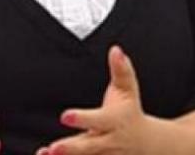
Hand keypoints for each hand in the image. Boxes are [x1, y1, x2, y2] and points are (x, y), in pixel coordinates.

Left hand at [37, 46, 167, 154]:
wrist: (148, 144)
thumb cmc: (130, 112)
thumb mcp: (128, 90)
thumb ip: (121, 70)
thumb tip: (115, 49)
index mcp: (115, 121)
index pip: (98, 120)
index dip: (82, 119)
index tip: (65, 116)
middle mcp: (109, 142)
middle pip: (89, 146)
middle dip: (71, 148)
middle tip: (54, 148)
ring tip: (46, 154)